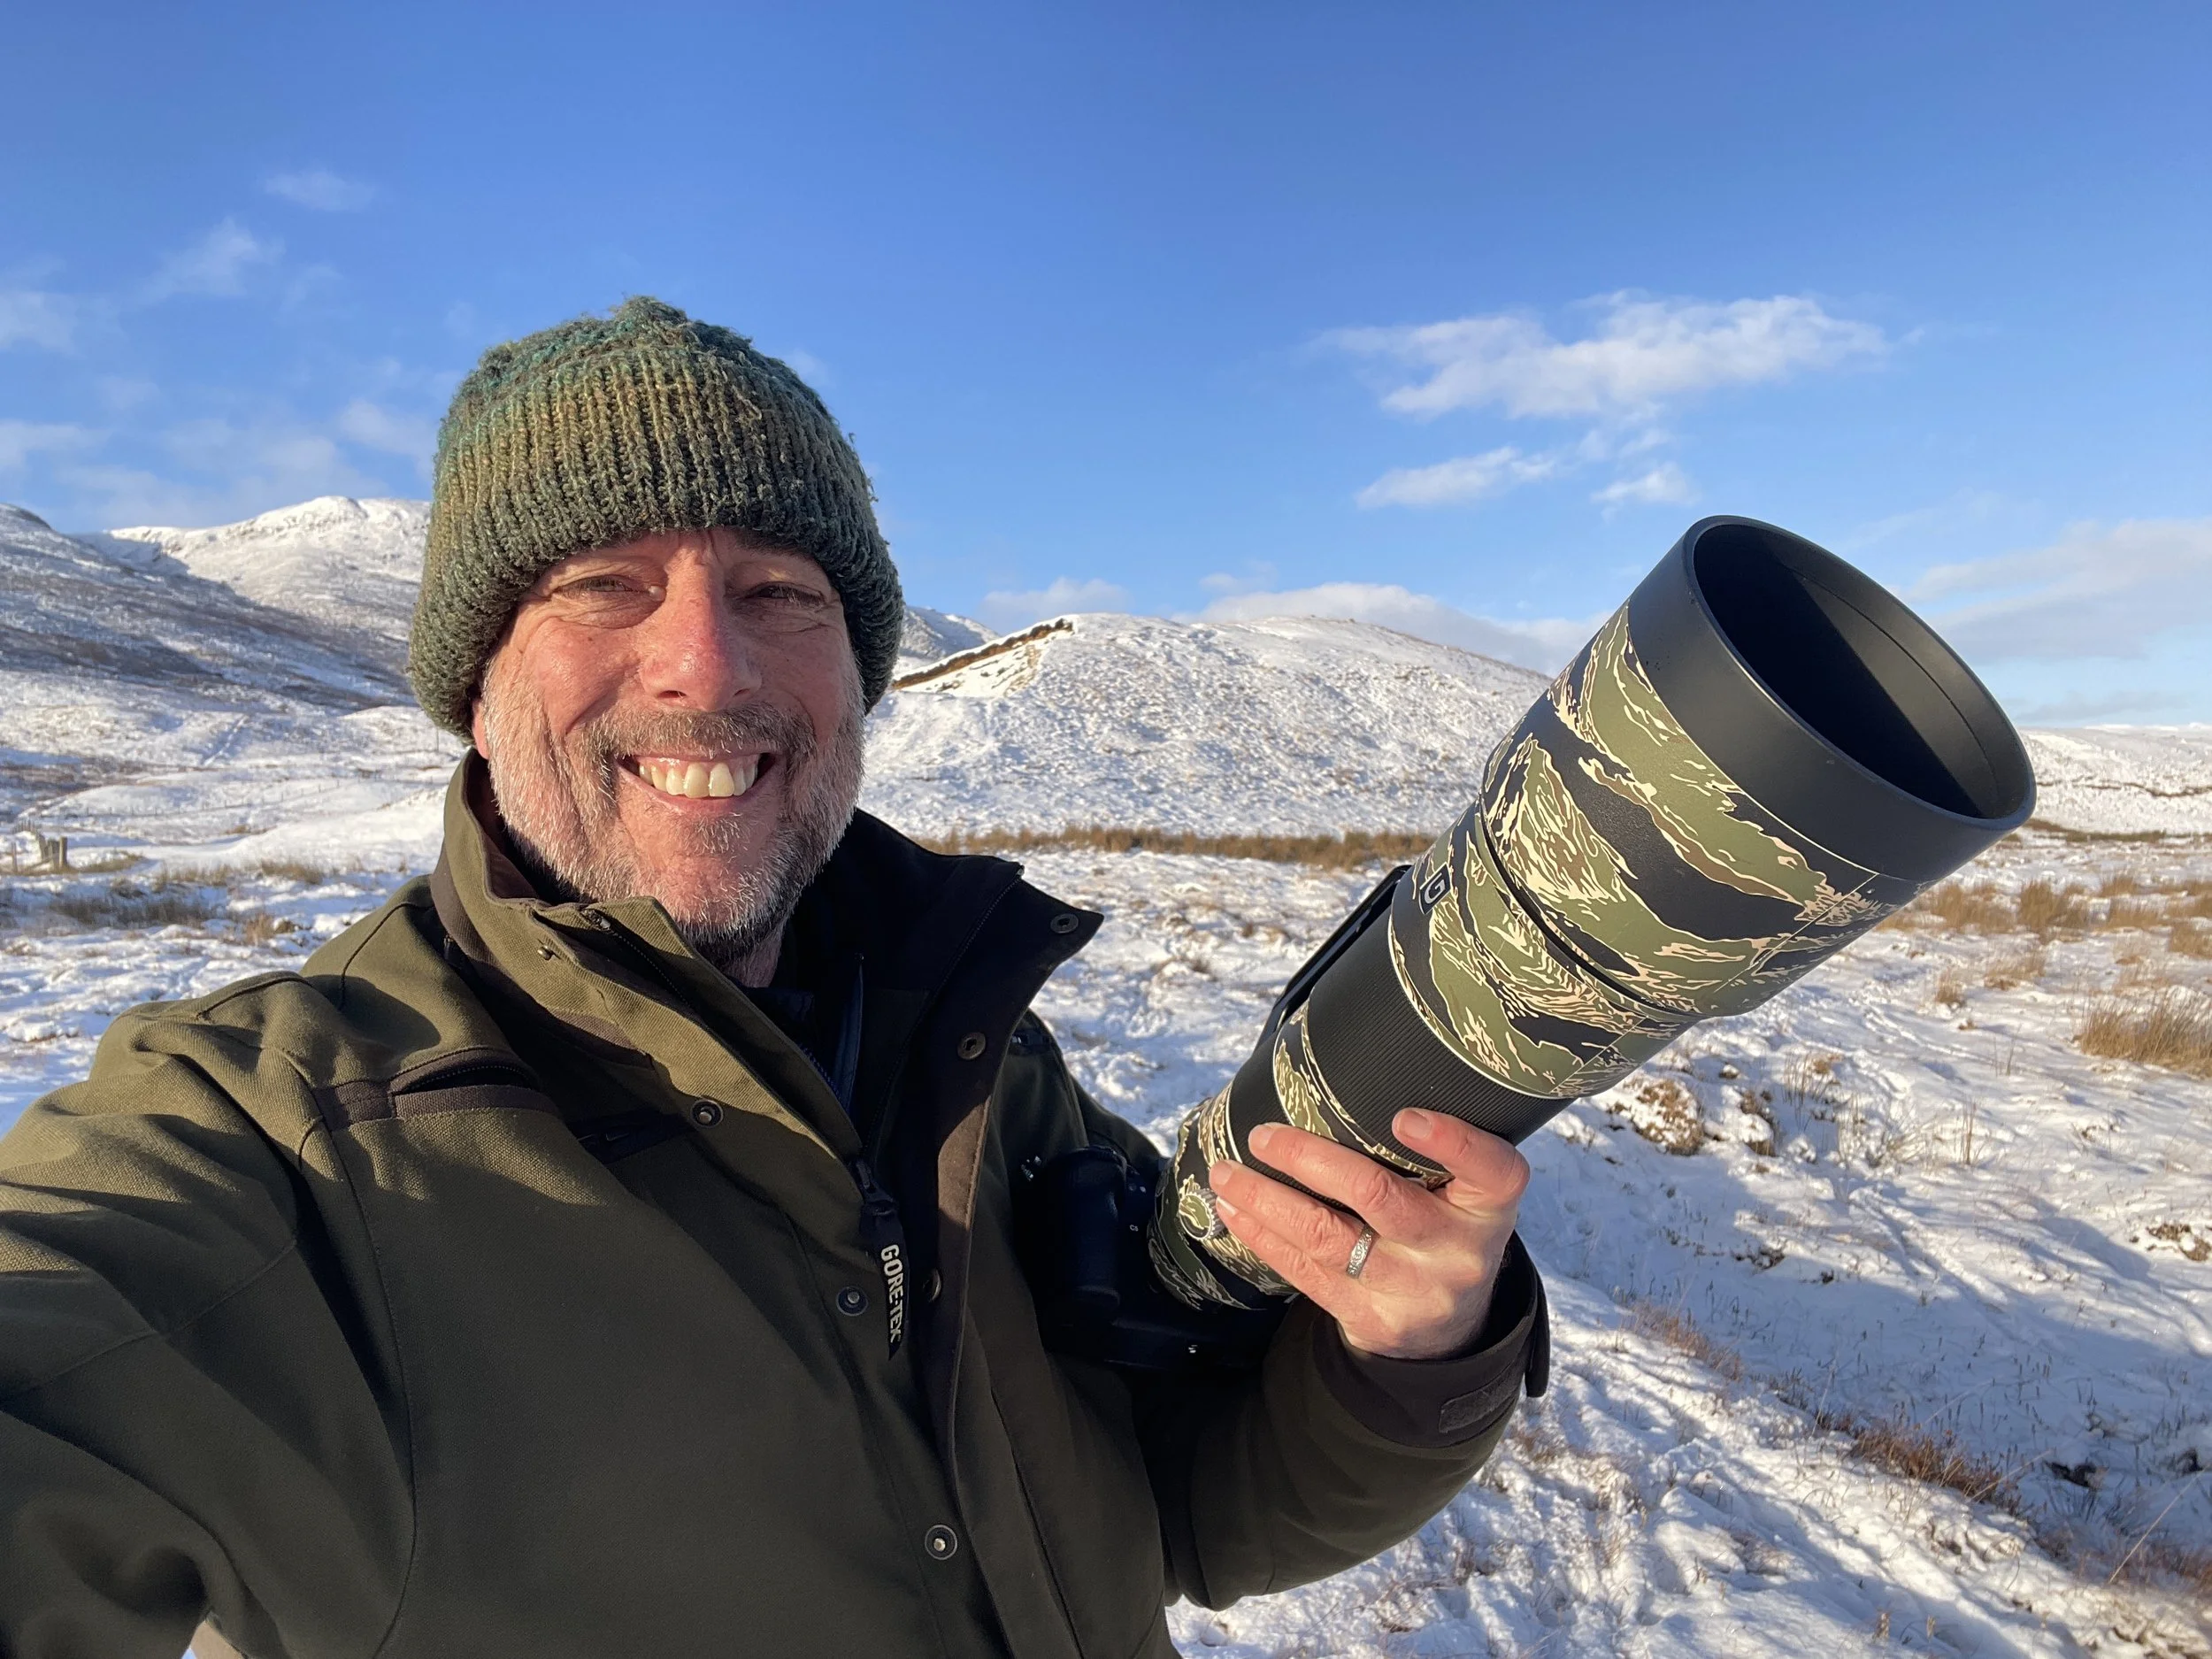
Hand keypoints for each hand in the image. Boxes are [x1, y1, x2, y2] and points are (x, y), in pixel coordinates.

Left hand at [1207, 1109, 1528, 1360]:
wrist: (1449, 1327)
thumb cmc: (1447, 1226)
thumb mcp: (1465, 1190)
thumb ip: (1434, 1148)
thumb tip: (1343, 1074)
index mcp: (1488, 1207)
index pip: (1492, 1171)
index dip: (1452, 1143)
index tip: (1403, 1116)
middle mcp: (1456, 1251)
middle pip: (1380, 1198)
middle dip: (1311, 1161)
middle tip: (1263, 1135)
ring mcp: (1411, 1290)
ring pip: (1328, 1238)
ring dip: (1266, 1200)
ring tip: (1226, 1172)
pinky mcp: (1369, 1318)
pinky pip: (1306, 1273)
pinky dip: (1263, 1237)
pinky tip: (1235, 1210)